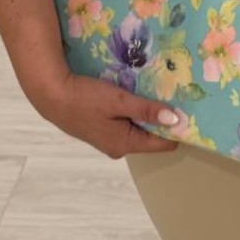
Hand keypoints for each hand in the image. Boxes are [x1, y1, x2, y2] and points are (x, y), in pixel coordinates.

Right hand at [37, 71, 181, 158]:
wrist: (51, 95)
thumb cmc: (85, 98)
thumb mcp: (119, 101)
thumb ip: (147, 110)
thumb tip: (175, 120)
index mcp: (126, 144)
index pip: (164, 144)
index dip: (177, 128)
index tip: (189, 109)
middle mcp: (119, 148)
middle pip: (152, 136)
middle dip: (162, 118)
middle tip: (173, 95)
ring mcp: (109, 141)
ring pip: (138, 128)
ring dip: (146, 113)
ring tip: (154, 92)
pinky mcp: (101, 131)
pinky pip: (125, 124)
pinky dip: (132, 112)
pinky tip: (132, 96)